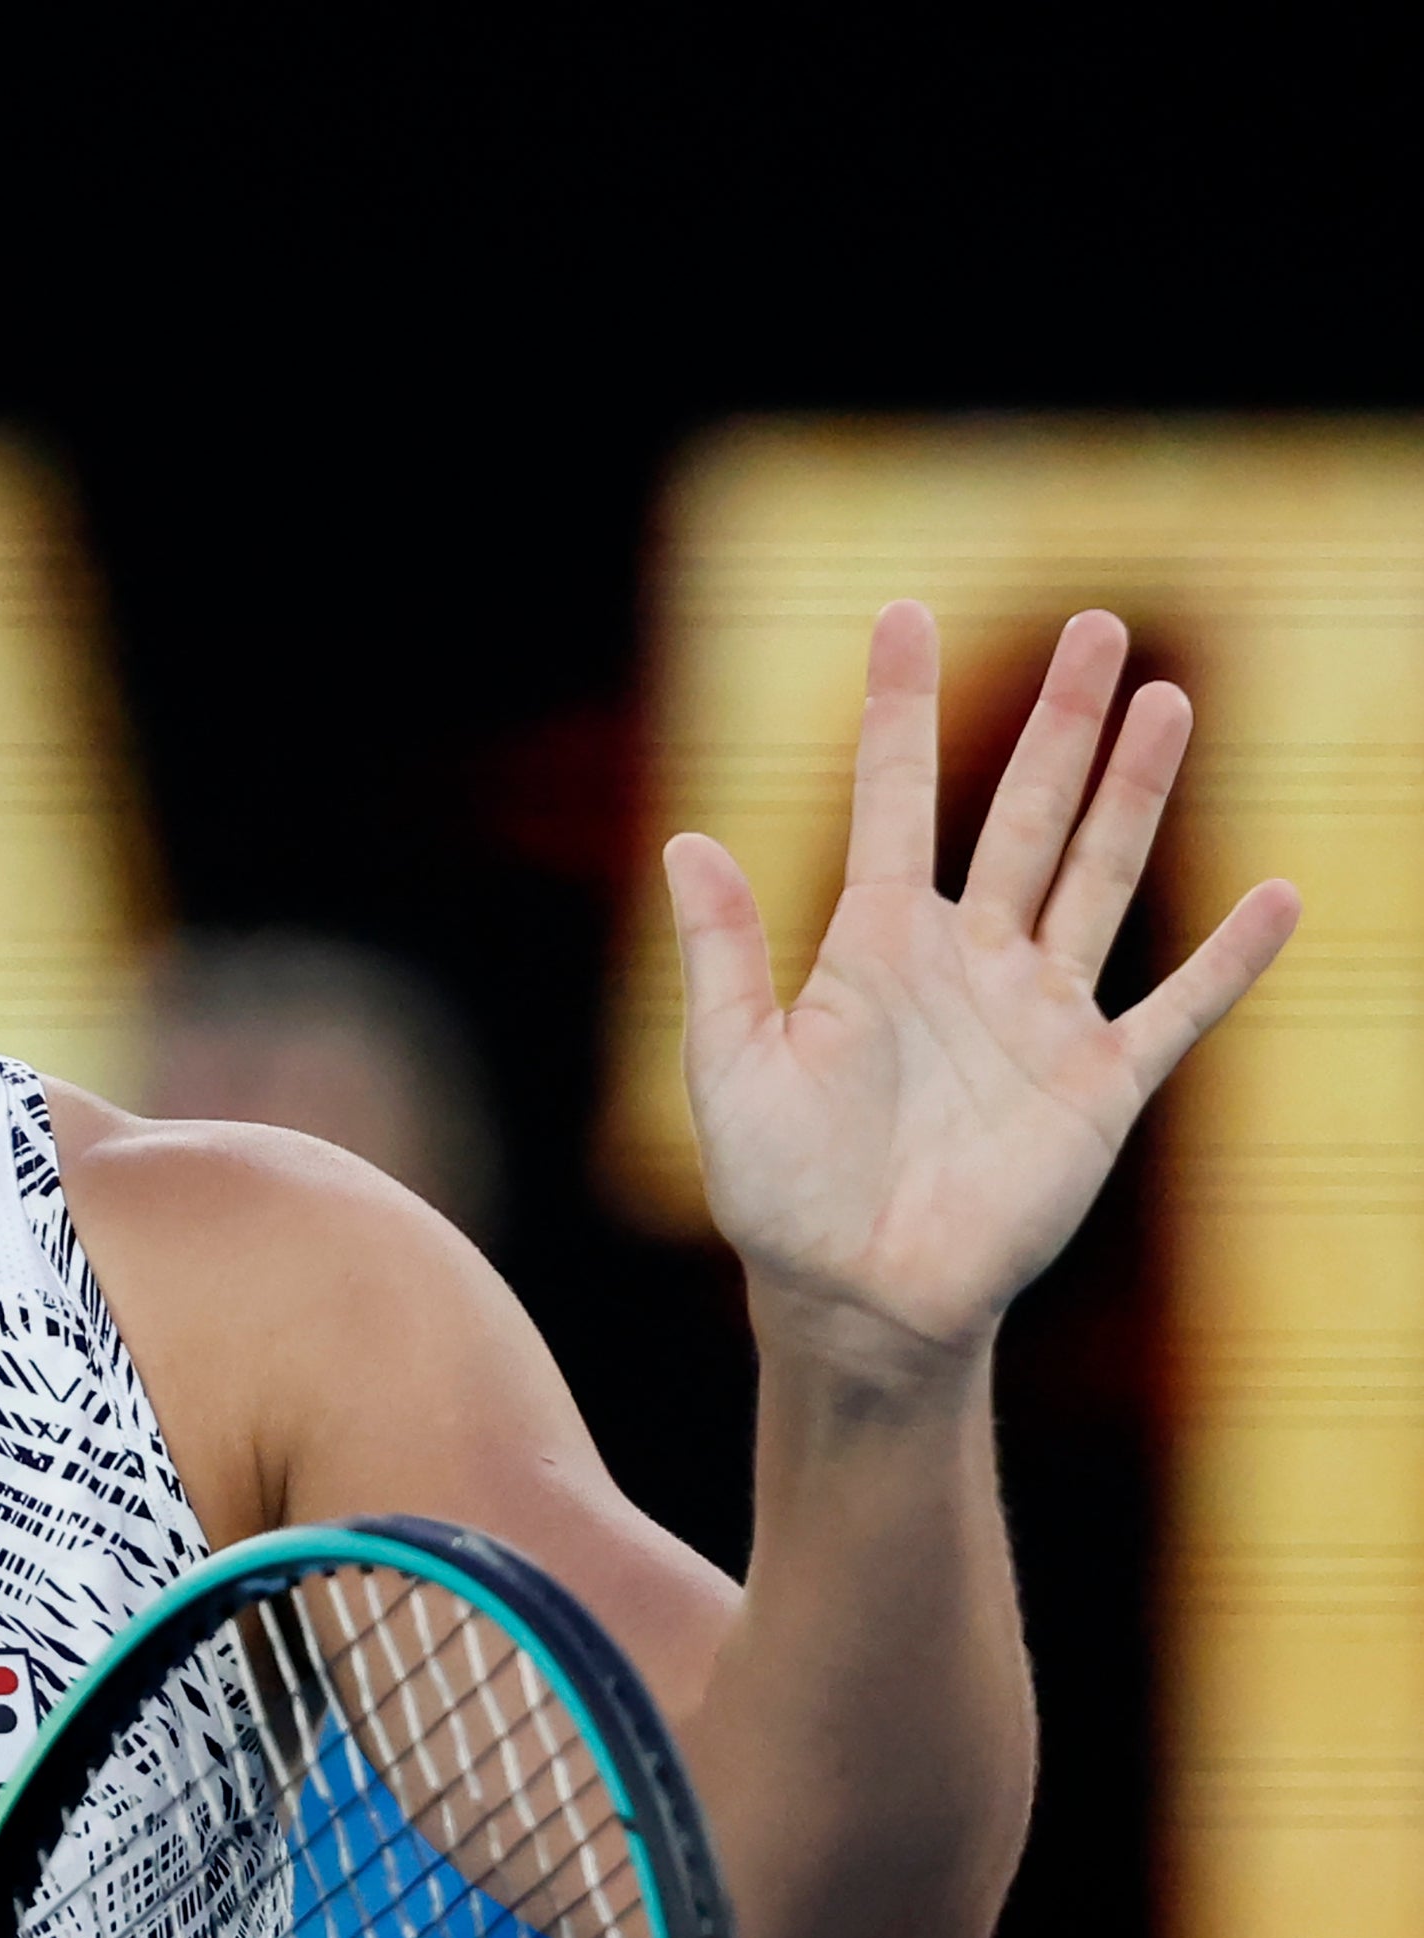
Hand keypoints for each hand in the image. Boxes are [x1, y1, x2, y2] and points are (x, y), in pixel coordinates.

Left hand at [663, 601, 1299, 1371]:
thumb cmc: (776, 1191)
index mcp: (874, 945)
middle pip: (1021, 812)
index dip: (896, 708)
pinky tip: (1278, 895)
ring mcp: (1038, 1016)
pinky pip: (1178, 1007)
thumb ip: (724, 955)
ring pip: (1098, 876)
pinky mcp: (1098, 1085)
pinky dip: (1230, 957)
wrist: (855, 1298)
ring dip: (1135, 792)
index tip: (902, 613)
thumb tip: (685, 840)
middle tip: (1092, 623)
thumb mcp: (730, 1065)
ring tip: (1166, 699)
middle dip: (1056, 722)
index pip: (891, 797)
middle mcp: (965, 961)